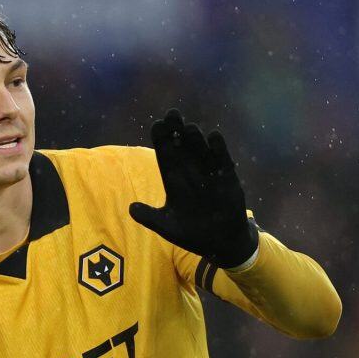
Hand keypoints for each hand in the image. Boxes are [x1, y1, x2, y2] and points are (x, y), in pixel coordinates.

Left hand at [129, 109, 258, 268]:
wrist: (220, 243)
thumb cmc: (192, 234)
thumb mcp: (168, 228)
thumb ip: (150, 217)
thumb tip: (130, 208)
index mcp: (174, 182)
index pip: (166, 157)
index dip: (162, 141)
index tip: (157, 124)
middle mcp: (191, 174)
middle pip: (182, 149)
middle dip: (176, 132)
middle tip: (172, 114)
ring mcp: (209, 174)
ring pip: (200, 152)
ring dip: (195, 140)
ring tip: (189, 127)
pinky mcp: (227, 179)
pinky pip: (222, 161)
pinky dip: (219, 150)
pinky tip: (214, 137)